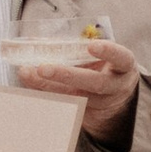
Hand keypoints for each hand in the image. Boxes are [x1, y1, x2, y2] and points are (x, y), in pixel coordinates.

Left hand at [13, 38, 141, 140]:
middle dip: (67, 75)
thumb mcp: (100, 55)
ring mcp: (102, 101)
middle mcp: (116, 85)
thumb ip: (77, 46)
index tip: (91, 46)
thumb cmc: (103, 65)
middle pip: (94, 83)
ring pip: (76, 96)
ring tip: (27, 73)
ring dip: (48, 86)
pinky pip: (65, 103)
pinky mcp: (87, 111)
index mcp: (123, 65)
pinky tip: (29, 83)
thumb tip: (34, 40)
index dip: (108, 52)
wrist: (114, 97)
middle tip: (42, 68)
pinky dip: (45, 92)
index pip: (121, 58)